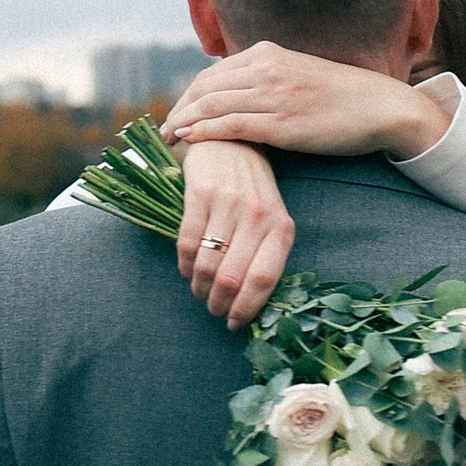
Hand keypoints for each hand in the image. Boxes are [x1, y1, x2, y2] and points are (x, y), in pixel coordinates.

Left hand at [162, 45, 454, 162]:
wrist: (382, 106)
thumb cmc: (344, 97)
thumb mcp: (300, 75)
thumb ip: (269, 79)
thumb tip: (242, 95)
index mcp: (268, 54)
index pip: (212, 74)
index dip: (188, 96)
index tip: (176, 114)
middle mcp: (266, 68)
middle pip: (205, 88)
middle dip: (179, 109)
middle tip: (162, 132)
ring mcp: (273, 94)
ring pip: (213, 106)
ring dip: (184, 122)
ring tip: (167, 140)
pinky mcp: (282, 122)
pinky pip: (232, 125)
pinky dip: (204, 132)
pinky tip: (188, 140)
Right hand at [174, 141, 294, 329]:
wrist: (231, 143)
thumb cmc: (253, 190)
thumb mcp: (271, 219)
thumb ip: (266, 254)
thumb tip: (250, 303)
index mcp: (281, 227)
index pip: (264, 279)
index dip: (246, 308)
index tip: (235, 323)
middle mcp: (257, 216)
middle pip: (232, 277)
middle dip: (219, 303)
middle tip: (213, 310)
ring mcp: (228, 204)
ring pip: (208, 264)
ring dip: (200, 287)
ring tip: (200, 291)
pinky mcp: (200, 194)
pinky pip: (187, 244)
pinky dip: (185, 265)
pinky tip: (188, 270)